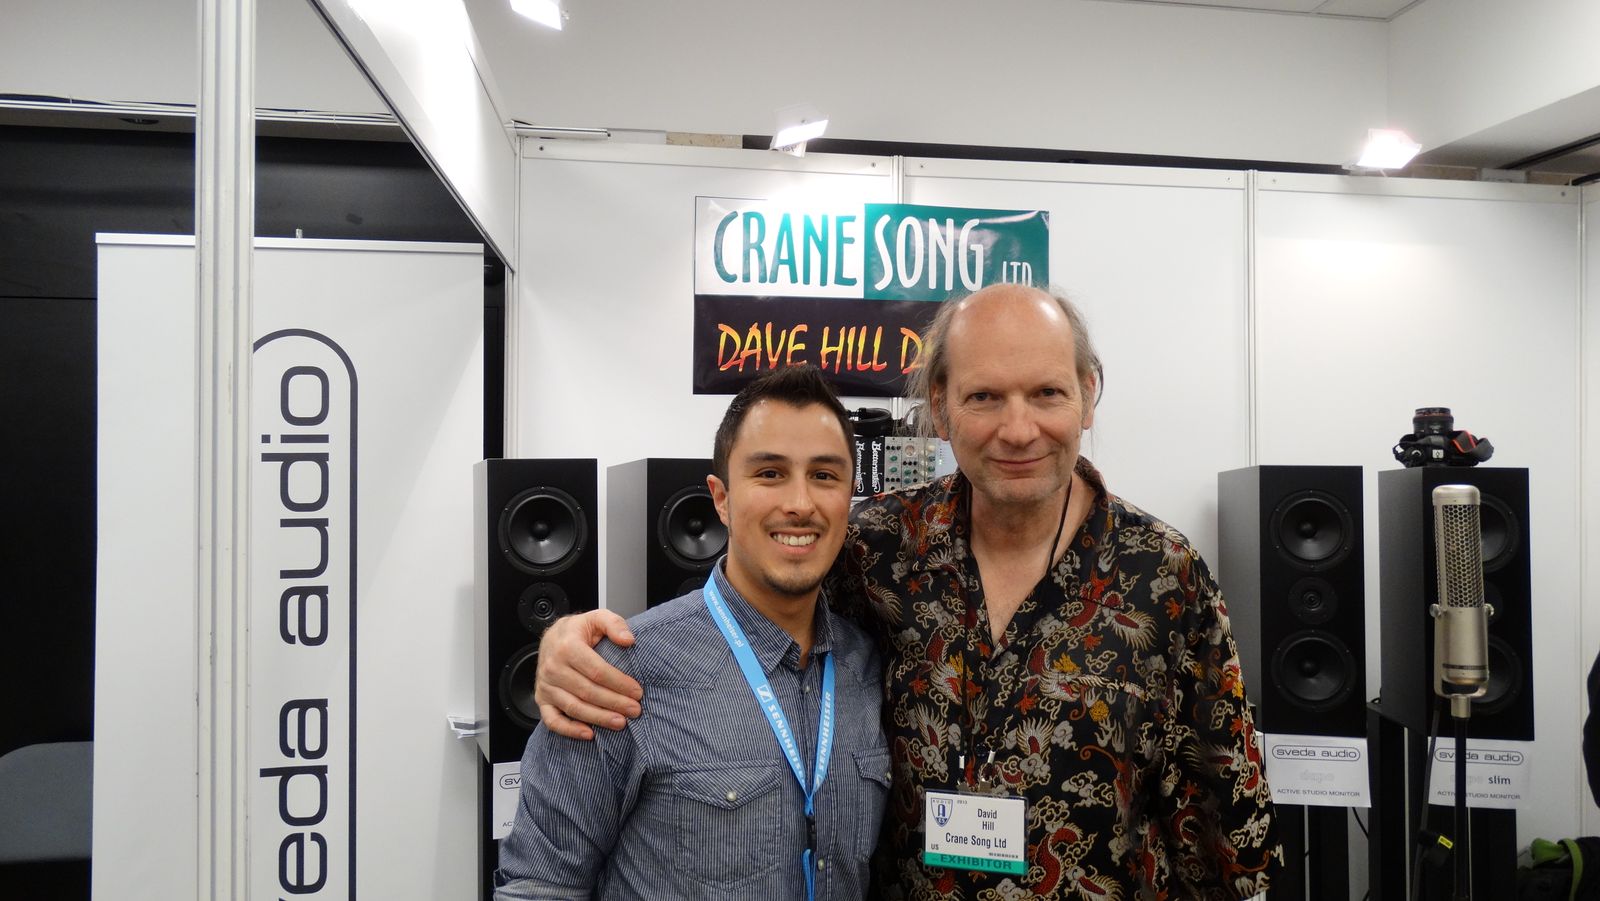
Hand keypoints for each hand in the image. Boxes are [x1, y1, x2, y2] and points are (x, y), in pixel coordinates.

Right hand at [534, 610, 642, 739]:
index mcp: (567, 647)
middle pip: (587, 691)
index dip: (619, 683)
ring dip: (598, 718)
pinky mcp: (542, 700)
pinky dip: (570, 730)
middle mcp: (553, 667)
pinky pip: (553, 720)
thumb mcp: (597, 617)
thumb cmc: (577, 631)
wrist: (552, 637)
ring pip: (574, 707)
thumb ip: (614, 624)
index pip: (597, 670)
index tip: (637, 691)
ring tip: (620, 722)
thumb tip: (628, 640)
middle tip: (635, 710)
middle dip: (614, 703)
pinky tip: (589, 734)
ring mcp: (546, 686)